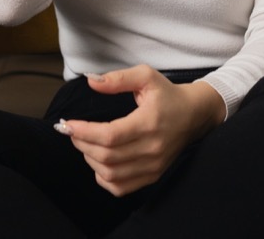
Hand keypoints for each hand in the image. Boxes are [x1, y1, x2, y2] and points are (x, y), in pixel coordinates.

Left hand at [54, 65, 224, 196]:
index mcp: (149, 122)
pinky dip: (104, 178)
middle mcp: (152, 148)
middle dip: (82, 144)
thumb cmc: (168, 95)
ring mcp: (153, 165)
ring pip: (111, 173)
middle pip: (107, 156)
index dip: (84, 132)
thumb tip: (92, 82)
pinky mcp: (153, 175)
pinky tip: (99, 162)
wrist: (194, 115)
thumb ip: (118, 78)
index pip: (110, 135)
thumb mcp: (146, 77)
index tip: (69, 125)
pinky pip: (121, 187)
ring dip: (90, 160)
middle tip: (73, 132)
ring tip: (85, 144)